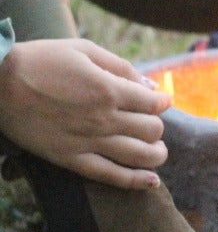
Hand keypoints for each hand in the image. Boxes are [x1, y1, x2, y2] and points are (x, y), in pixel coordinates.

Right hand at [0, 38, 171, 188]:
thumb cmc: (40, 60)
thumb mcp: (84, 50)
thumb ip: (121, 67)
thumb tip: (151, 85)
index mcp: (109, 89)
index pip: (154, 104)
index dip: (162, 102)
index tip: (159, 100)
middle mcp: (104, 119)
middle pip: (152, 130)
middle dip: (157, 126)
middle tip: (149, 122)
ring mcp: (88, 141)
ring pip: (140, 155)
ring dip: (156, 154)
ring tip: (157, 151)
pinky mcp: (69, 159)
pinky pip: (110, 175)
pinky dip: (135, 180)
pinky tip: (152, 181)